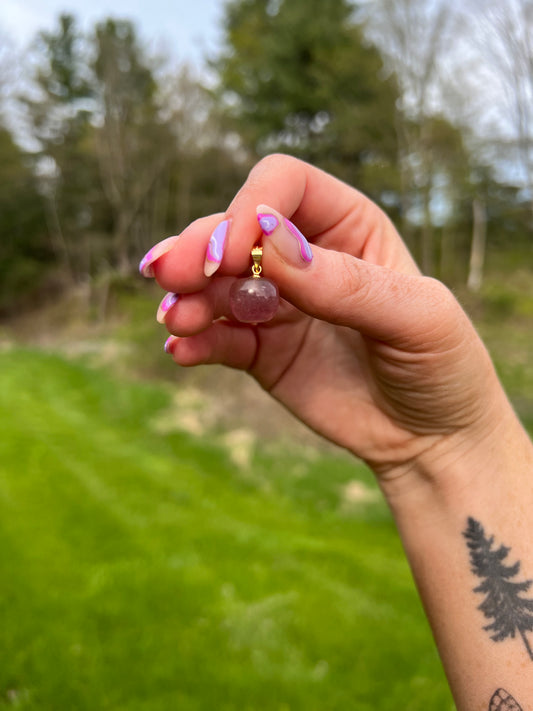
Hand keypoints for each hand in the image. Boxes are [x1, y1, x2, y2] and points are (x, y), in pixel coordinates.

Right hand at [145, 155, 508, 487]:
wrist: (431, 439)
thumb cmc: (440, 366)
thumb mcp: (415, 318)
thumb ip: (343, 282)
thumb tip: (268, 241)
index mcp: (349, 226)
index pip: (285, 187)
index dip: (251, 206)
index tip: (234, 251)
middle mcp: (305, 256)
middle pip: (236, 229)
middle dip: (200, 246)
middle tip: (172, 273)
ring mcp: (278, 304)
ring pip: (215, 283)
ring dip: (187, 295)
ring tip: (177, 318)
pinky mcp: (260, 350)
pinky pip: (216, 337)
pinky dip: (193, 340)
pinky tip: (181, 350)